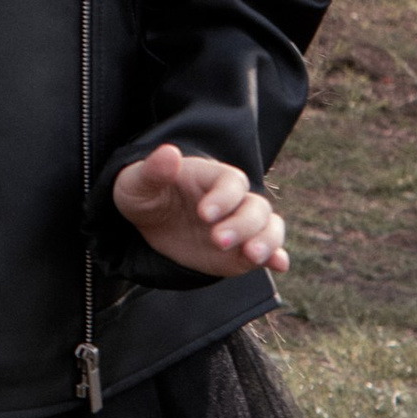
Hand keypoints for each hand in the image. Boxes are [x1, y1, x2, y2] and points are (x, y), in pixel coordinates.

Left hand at [111, 142, 289, 277]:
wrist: (150, 223)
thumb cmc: (145, 195)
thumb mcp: (138, 183)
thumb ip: (154, 171)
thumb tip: (169, 153)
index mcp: (212, 177)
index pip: (231, 182)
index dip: (223, 197)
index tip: (204, 213)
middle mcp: (234, 200)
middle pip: (256, 207)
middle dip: (242, 225)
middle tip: (218, 240)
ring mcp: (242, 226)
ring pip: (270, 227)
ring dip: (267, 241)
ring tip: (252, 255)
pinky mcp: (243, 251)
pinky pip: (269, 253)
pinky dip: (276, 258)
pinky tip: (278, 265)